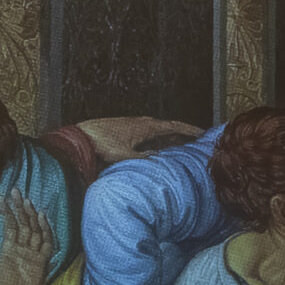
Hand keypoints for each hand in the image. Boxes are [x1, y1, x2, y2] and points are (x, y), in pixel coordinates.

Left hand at [0, 192, 55, 284]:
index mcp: (10, 246)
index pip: (9, 224)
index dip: (6, 212)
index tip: (1, 199)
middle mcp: (23, 245)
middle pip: (22, 222)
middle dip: (19, 207)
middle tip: (16, 191)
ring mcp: (34, 250)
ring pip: (34, 228)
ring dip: (31, 215)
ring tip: (27, 201)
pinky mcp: (43, 258)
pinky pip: (46, 241)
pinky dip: (45, 230)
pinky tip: (41, 218)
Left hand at [74, 116, 203, 165]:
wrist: (81, 137)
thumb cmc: (101, 144)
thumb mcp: (126, 156)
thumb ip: (144, 159)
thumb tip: (160, 161)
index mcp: (146, 126)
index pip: (175, 126)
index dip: (190, 130)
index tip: (203, 133)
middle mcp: (142, 123)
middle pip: (169, 128)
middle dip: (183, 135)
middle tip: (196, 142)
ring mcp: (134, 125)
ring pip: (158, 132)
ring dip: (170, 138)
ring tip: (181, 147)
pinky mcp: (126, 131)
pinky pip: (149, 135)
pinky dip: (158, 140)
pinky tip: (158, 149)